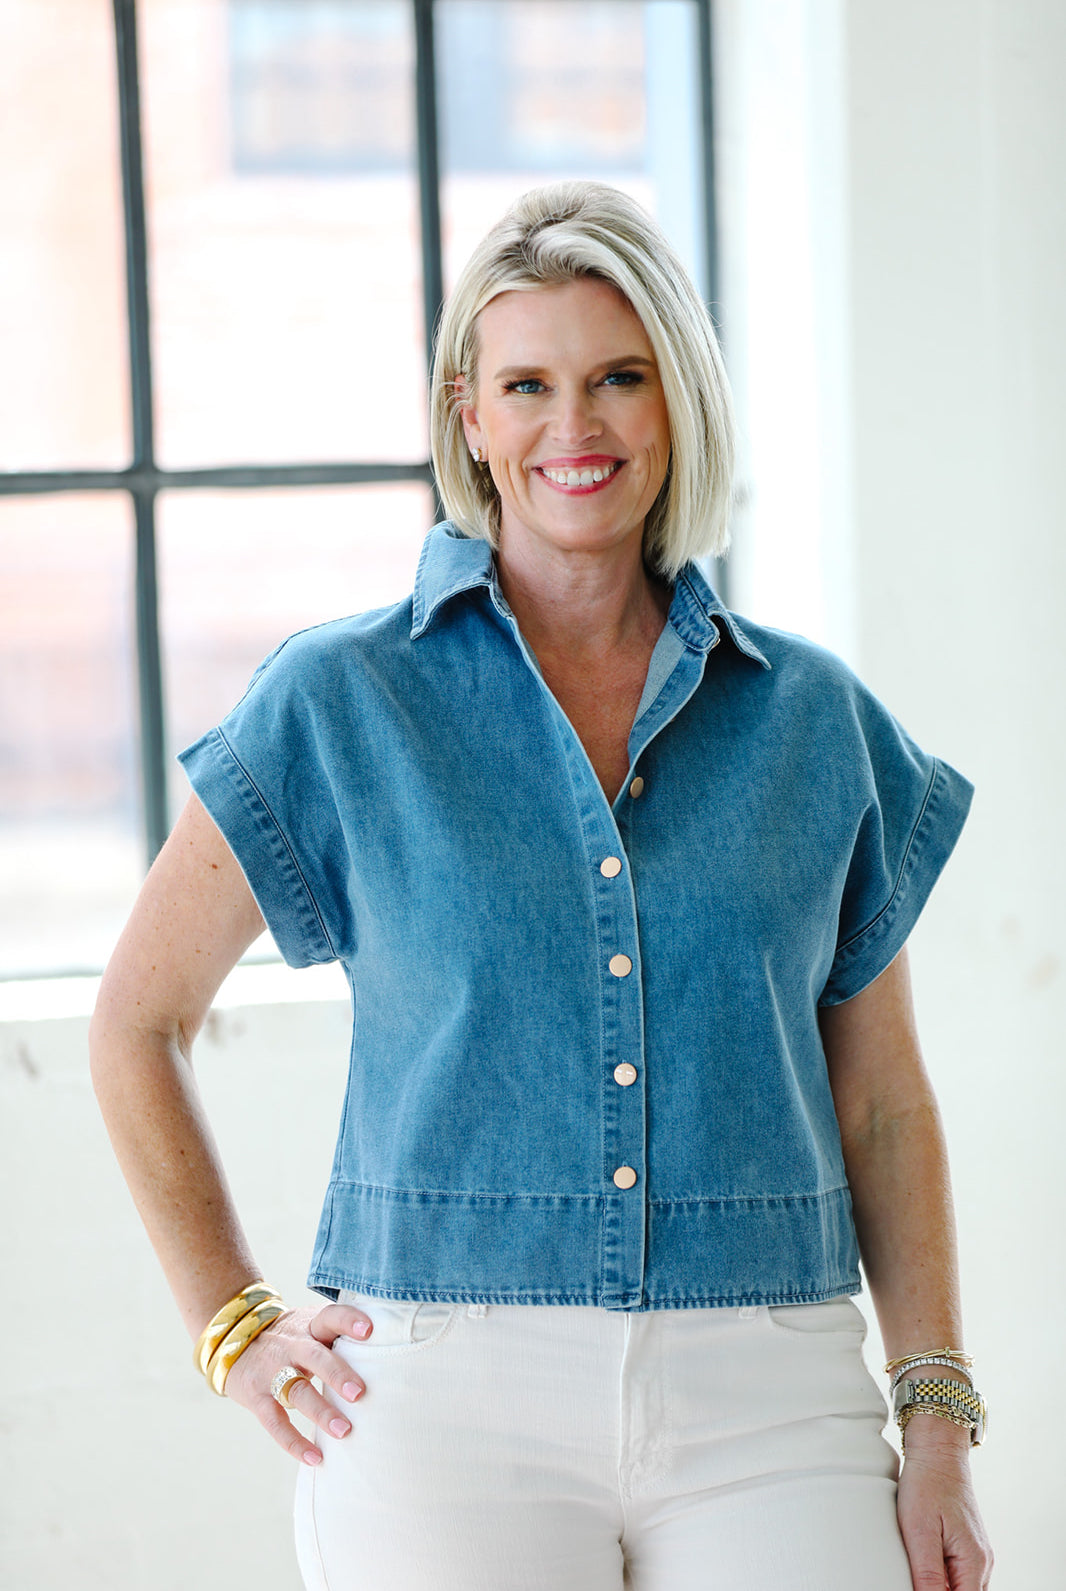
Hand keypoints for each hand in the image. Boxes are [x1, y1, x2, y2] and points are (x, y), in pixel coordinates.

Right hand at [222, 1302, 372, 1465]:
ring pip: (296, 1391)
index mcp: (310, 1325)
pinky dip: (293, 1442)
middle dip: (337, 1374)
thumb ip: (340, 1334)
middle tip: (360, 1393)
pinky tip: (315, 1458)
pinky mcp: (256, 1396)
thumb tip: (391, 1347)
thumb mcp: (312, 1325)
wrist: (236, 1340)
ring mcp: (272, 1370)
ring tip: (345, 1431)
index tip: (369, 1330)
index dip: (348, 1321)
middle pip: (315, 1356)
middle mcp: (292, 1345)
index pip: (330, 1316)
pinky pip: (275, 1422)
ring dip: (320, 1412)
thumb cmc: (294, 1337)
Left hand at [896, 1421, 992, 1588]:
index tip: (919, 1586)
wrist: (937, 1453)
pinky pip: (960, 1576)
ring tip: (918, 1570)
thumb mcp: (919, 1531)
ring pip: (963, 1589)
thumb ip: (926, 1574)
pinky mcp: (968, 1548)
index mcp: (973, 1562)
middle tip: (915, 1577)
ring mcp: (977, 1556)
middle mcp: (982, 1563)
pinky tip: (925, 1567)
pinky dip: (945, 1579)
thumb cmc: (926, 1485)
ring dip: (942, 1587)